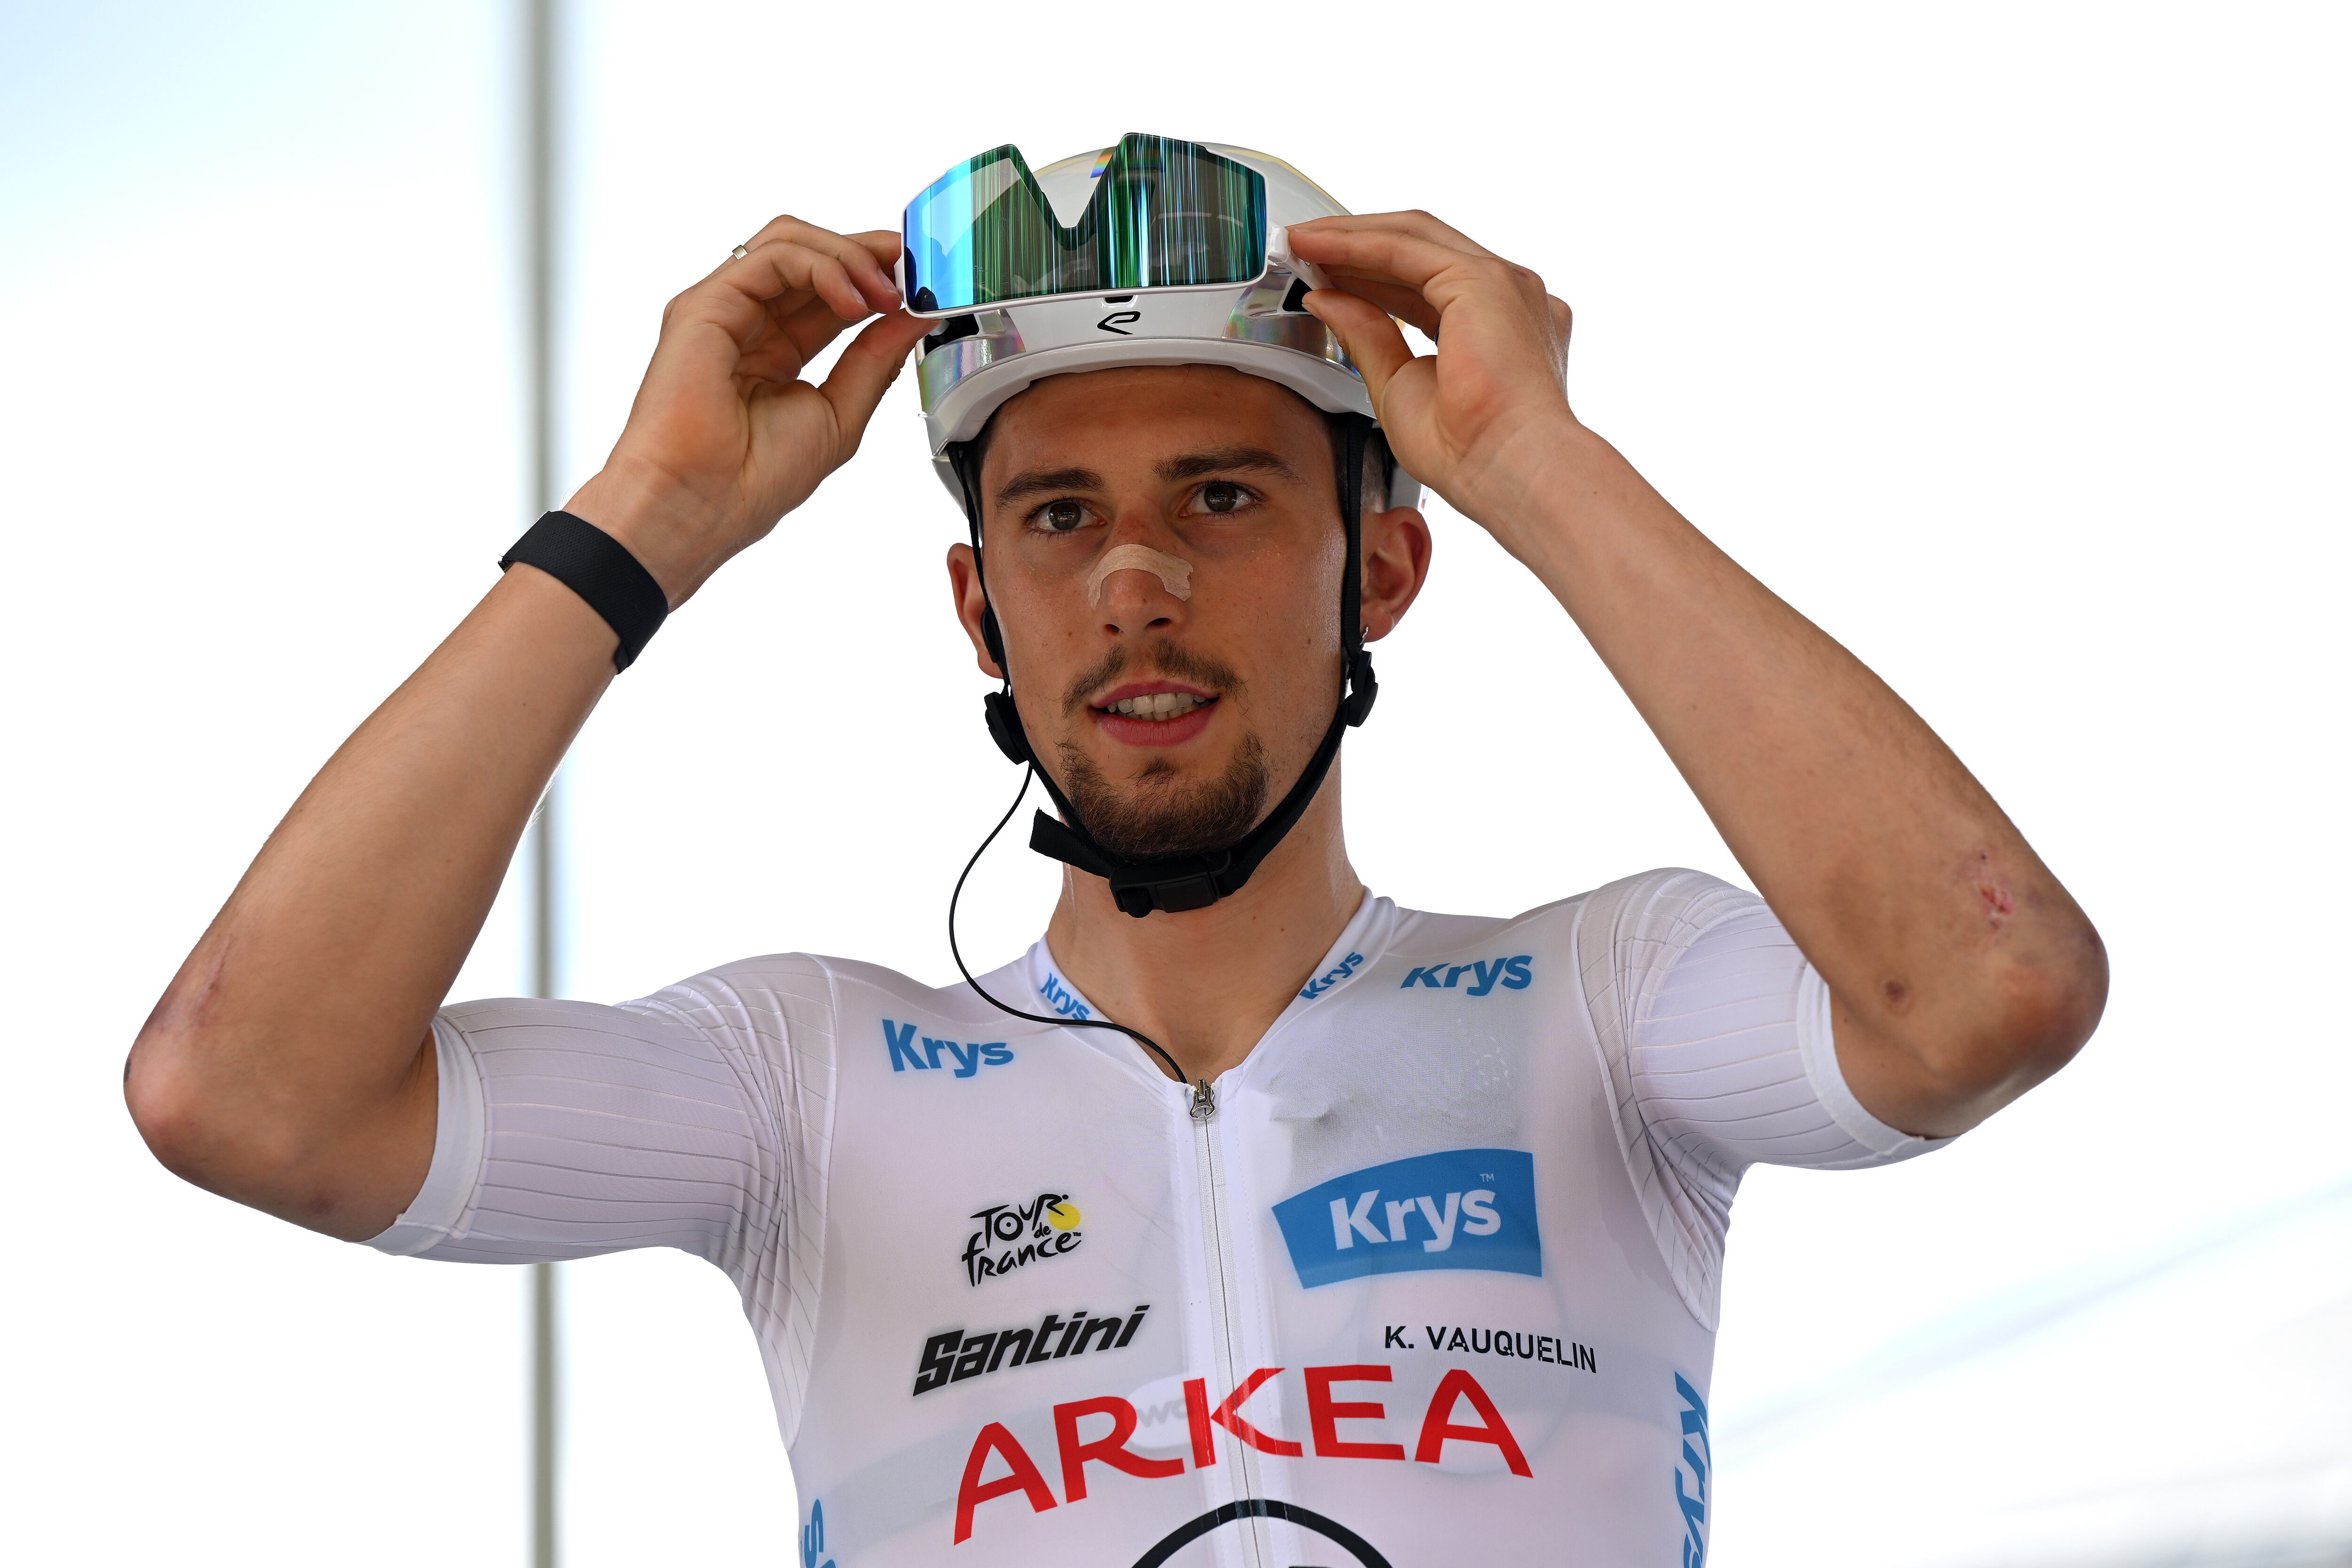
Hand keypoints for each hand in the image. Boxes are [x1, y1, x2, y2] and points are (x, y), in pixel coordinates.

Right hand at [566, 216, 934, 604]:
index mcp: (775, 353)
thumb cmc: (752, 482)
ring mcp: (722, 309)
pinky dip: (823, 266)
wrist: (702, 507)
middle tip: (915, 272)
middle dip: (869, 254)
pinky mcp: (704, 304)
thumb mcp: (840, 415)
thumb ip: (874, 360)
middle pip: (810, 255)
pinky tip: (855, 300)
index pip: (829, 291)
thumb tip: (913, 318)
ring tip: (888, 292)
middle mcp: (746, 323)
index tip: (923, 281)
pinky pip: (771, 257)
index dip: (876, 276)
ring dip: (850, 257)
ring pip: (789, 243)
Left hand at [1288, 212, 1578, 531]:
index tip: (1322, 275)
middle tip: (1303, 247)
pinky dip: (1354, 244)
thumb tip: (1327, 302)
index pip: (1424, 281)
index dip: (1368, 274)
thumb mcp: (1399, 386)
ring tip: (1300, 242)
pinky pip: (1403, 249)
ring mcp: (1502, 281)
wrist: (1507, 470)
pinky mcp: (1483, 279)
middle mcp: (1508, 295)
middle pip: (1419, 248)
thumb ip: (1367, 337)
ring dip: (1350, 237)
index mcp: (1500, 323)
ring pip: (1412, 238)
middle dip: (1356, 244)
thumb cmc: (1471, 451)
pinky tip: (1317, 247)